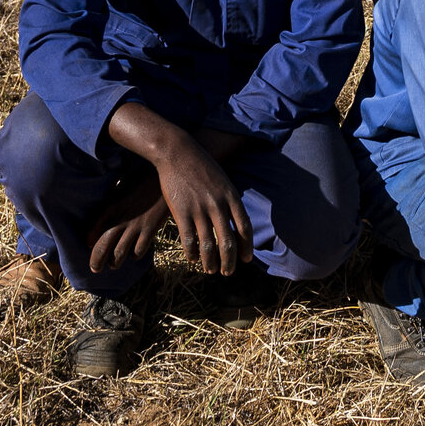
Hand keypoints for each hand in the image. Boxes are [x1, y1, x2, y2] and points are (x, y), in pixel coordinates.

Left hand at [84, 163, 171, 274]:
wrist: (165, 176)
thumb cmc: (143, 178)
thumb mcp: (123, 186)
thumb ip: (113, 201)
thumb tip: (106, 214)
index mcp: (112, 206)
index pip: (94, 228)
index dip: (90, 240)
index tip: (87, 244)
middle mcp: (121, 219)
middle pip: (104, 246)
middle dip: (97, 261)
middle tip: (95, 269)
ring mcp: (136, 225)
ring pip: (120, 253)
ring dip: (115, 262)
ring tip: (113, 265)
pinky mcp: (150, 229)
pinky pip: (139, 250)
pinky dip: (135, 255)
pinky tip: (134, 254)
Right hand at [101, 102, 255, 275]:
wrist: (178, 152)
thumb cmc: (202, 166)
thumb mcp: (223, 180)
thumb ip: (229, 200)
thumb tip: (235, 221)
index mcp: (231, 197)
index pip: (244, 228)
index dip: (246, 247)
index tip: (246, 260)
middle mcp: (218, 205)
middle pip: (228, 242)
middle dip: (230, 261)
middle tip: (228, 273)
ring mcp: (199, 209)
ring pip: (209, 245)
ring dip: (210, 262)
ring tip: (210, 270)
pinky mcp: (181, 211)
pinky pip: (189, 240)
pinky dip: (192, 253)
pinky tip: (192, 259)